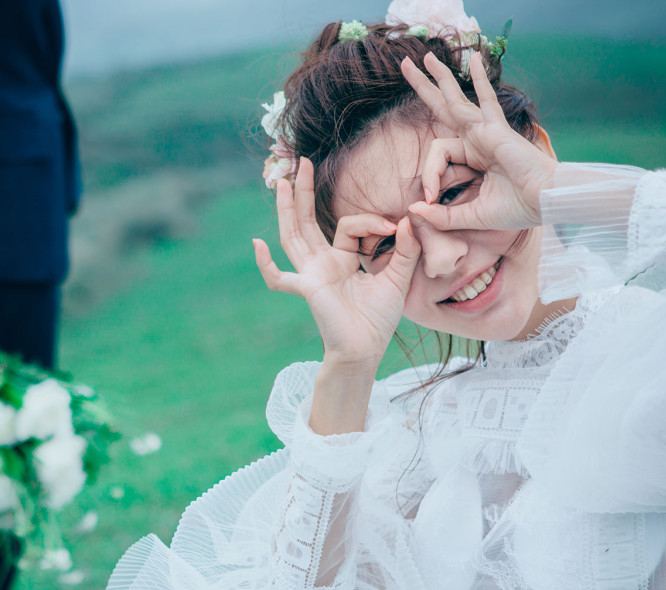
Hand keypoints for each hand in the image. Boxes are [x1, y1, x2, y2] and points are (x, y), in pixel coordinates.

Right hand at [253, 157, 421, 365]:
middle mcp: (321, 263)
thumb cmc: (378, 319)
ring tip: (282, 182)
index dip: (372, 221)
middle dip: (304, 192)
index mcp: (341, 259)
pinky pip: (279, 279)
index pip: (348, 226)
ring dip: (287, 209)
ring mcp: (311, 274)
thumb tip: (409, 219)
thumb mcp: (398, 278)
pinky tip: (256, 245)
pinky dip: (266, 265)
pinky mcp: (307, 289)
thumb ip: (405, 250)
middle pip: (307, 221)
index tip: (396, 228)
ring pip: (293, 236)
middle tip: (303, 161)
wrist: (367, 350)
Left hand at [401, 51, 556, 231]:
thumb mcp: (471, 216)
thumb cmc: (517, 208)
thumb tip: (413, 210)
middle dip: (423, 88)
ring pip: (455, 101)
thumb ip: (443, 217)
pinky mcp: (497, 130)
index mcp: (471, 157)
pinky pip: (486, 100)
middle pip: (443, 109)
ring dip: (437, 78)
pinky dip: (480, 79)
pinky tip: (474, 57)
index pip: (437, 155)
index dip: (428, 176)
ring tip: (419, 57)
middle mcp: (476, 139)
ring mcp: (486, 131)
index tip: (431, 199)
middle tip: (404, 65)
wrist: (546, 202)